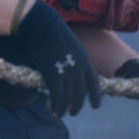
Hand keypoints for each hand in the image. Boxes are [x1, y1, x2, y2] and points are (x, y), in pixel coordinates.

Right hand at [16, 0, 100, 116]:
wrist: (43, 26)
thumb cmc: (52, 31)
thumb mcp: (70, 44)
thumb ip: (72, 58)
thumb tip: (68, 65)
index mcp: (85, 61)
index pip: (94, 84)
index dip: (95, 97)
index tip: (95, 105)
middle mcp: (79, 70)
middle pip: (81, 94)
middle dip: (77, 105)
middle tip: (73, 112)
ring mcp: (67, 74)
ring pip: (69, 98)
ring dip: (65, 108)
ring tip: (59, 113)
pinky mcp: (54, 76)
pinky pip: (58, 96)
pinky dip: (56, 105)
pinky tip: (52, 109)